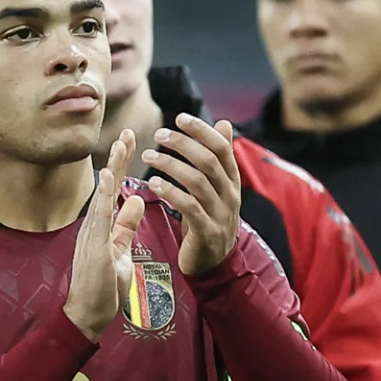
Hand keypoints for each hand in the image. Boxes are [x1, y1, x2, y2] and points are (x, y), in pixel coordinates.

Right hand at [61, 131, 155, 339]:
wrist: (88, 315)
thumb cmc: (103, 288)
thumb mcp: (120, 251)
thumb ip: (126, 226)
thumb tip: (135, 200)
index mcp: (102, 225)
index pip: (113, 188)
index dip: (121, 164)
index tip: (130, 140)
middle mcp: (94, 224)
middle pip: (107, 185)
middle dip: (118, 157)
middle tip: (128, 131)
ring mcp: (91, 234)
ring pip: (102, 194)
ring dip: (112, 168)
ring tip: (121, 144)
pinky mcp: (93, 247)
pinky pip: (99, 217)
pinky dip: (102, 195)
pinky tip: (107, 178)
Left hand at [136, 116, 246, 278]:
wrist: (214, 262)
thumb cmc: (209, 217)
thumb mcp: (217, 186)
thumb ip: (218, 157)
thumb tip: (223, 122)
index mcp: (232, 180)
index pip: (221, 147)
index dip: (202, 130)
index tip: (179, 118)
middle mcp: (230, 194)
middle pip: (209, 161)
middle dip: (183, 144)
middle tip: (159, 135)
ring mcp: (220, 214)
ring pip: (198, 181)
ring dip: (171, 165)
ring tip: (149, 157)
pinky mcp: (207, 231)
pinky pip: (189, 207)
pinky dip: (171, 192)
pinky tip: (153, 183)